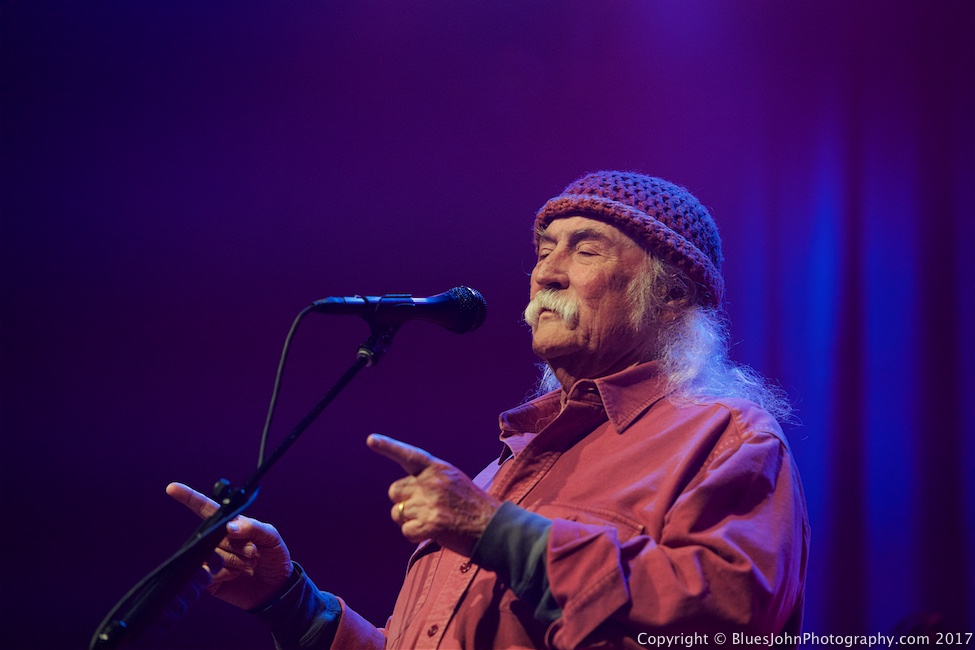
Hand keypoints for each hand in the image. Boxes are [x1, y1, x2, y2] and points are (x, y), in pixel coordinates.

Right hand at [165, 482, 292, 610]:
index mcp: (230, 524)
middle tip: (253, 552)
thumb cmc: (273, 557)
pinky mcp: (209, 579)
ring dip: (235, 561)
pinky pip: (210, 573)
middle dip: (238, 545)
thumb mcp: (271, 538)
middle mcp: (217, 540)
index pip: (206, 508)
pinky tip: (236, 575)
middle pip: (214, 536)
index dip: (189, 497)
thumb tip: (230, 527)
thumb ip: (253, 528)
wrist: (276, 588)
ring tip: (247, 564)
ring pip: (213, 556)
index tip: (172, 487)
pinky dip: (227, 574)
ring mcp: (211, 559)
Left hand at [367, 434, 500, 555]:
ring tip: (434, 521)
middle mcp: (431, 483)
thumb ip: (429, 481)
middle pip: (395, 492)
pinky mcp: (430, 524)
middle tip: (424, 510)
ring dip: (411, 521)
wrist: (493, 527)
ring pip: (399, 513)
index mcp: (438, 469)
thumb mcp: (453, 481)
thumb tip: (405, 494)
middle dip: (404, 502)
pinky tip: (434, 533)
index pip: (409, 455)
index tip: (371, 440)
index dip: (388, 447)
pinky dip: (416, 535)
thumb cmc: (473, 506)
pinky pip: (406, 531)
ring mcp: (430, 503)